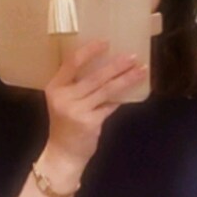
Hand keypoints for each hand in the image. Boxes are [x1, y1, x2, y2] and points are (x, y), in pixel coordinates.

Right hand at [43, 38, 147, 170]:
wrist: (63, 155)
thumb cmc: (66, 126)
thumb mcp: (64, 102)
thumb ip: (78, 87)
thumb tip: (107, 69)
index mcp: (55, 87)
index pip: (72, 62)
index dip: (90, 50)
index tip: (106, 42)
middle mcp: (64, 97)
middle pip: (94, 76)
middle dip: (116, 65)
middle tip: (133, 56)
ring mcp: (77, 111)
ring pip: (106, 90)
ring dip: (125, 79)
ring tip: (140, 70)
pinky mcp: (90, 123)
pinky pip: (110, 106)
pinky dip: (121, 98)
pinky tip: (133, 91)